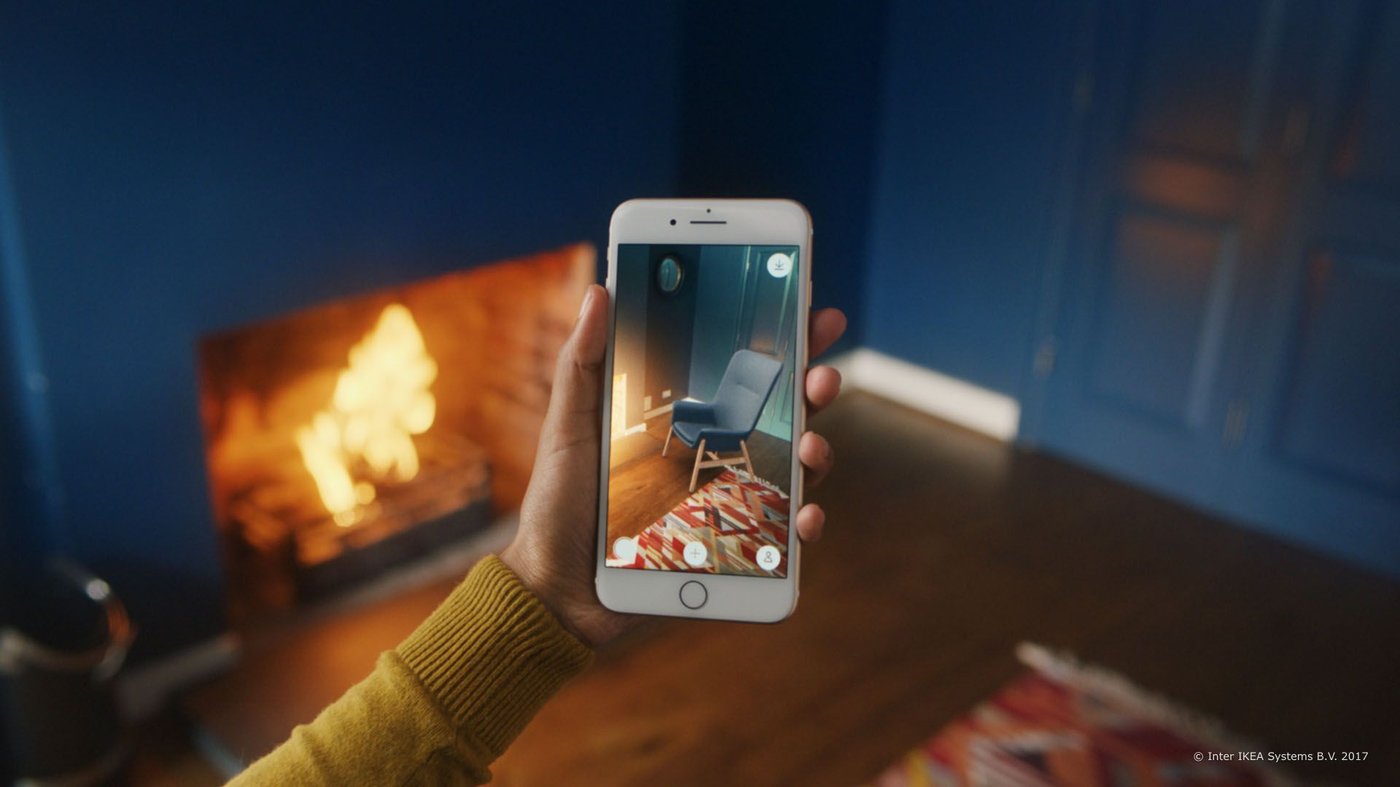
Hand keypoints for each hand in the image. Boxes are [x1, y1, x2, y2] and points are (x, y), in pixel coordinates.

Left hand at [500, 284, 846, 645]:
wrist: (556, 586)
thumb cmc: (558, 503)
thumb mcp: (569, 425)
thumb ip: (583, 361)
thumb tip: (599, 290)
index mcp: (685, 417)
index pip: (744, 369)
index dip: (784, 339)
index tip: (813, 309)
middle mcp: (716, 454)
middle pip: (784, 412)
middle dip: (815, 385)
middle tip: (823, 373)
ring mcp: (730, 500)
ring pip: (796, 469)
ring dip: (820, 451)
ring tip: (813, 446)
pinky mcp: (733, 548)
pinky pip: (783, 537)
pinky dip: (803, 526)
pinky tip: (803, 517)